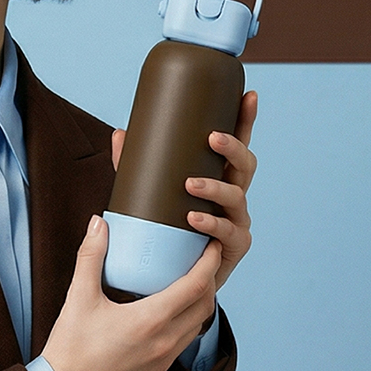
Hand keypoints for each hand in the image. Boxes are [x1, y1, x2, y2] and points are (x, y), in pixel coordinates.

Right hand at [41, 215, 219, 370]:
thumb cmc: (71, 347)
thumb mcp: (79, 296)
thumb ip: (91, 256)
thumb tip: (98, 224)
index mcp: (150, 321)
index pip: (195, 287)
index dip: (208, 263)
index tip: (211, 246)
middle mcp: (164, 343)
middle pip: (205, 306)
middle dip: (209, 280)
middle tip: (203, 259)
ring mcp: (163, 361)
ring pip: (197, 326)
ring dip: (200, 303)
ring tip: (190, 281)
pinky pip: (183, 342)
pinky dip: (187, 321)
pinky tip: (170, 311)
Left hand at [112, 90, 257, 291]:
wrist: (171, 275)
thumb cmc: (165, 225)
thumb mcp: (148, 191)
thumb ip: (134, 164)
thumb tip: (120, 132)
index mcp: (219, 175)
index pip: (236, 144)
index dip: (246, 120)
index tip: (249, 95)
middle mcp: (233, 195)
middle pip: (245, 165)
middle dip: (233, 148)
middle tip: (212, 138)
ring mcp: (236, 221)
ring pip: (237, 198)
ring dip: (216, 189)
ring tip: (191, 185)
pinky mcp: (232, 247)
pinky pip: (228, 233)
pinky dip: (211, 224)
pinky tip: (194, 219)